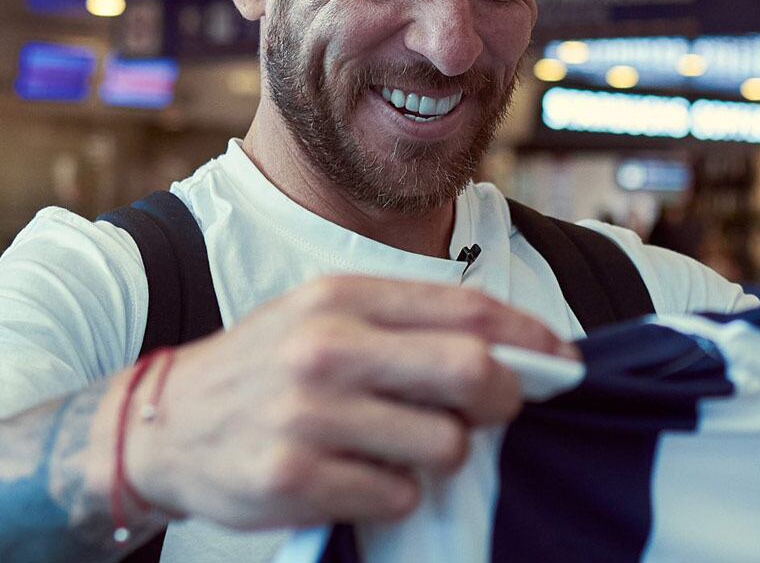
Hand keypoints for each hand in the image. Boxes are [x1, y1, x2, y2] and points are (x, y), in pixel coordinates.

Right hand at [123, 275, 575, 529]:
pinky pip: (397, 496)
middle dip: (507, 397)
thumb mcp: (326, 316)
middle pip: (471, 370)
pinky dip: (396, 494)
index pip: (467, 307)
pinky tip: (361, 478)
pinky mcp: (293, 478)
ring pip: (444, 445)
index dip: (529, 335)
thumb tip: (508, 350)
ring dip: (444, 455)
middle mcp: (328, 347)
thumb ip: (406, 325)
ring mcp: (309, 414)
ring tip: (406, 448)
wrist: (163, 423)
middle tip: (503, 411)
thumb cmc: (265, 367)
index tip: (562, 360)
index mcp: (343, 296)